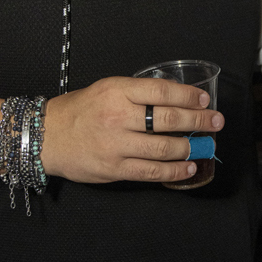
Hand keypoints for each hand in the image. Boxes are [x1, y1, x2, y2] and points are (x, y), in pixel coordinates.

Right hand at [41, 76, 223, 184]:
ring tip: (204, 146)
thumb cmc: (78, 111)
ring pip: (164, 148)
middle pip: (169, 119)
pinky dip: (174, 170)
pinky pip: (152, 171)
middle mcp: (118, 116)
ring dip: (191, 147)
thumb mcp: (106, 89)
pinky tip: (188, 167)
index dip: (188, 95)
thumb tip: (175, 98)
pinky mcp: (115, 168)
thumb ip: (137, 93)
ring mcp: (116, 144)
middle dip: (199, 121)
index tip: (204, 100)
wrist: (46, 136)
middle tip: (216, 121)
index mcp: (116, 91)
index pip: (162, 91)